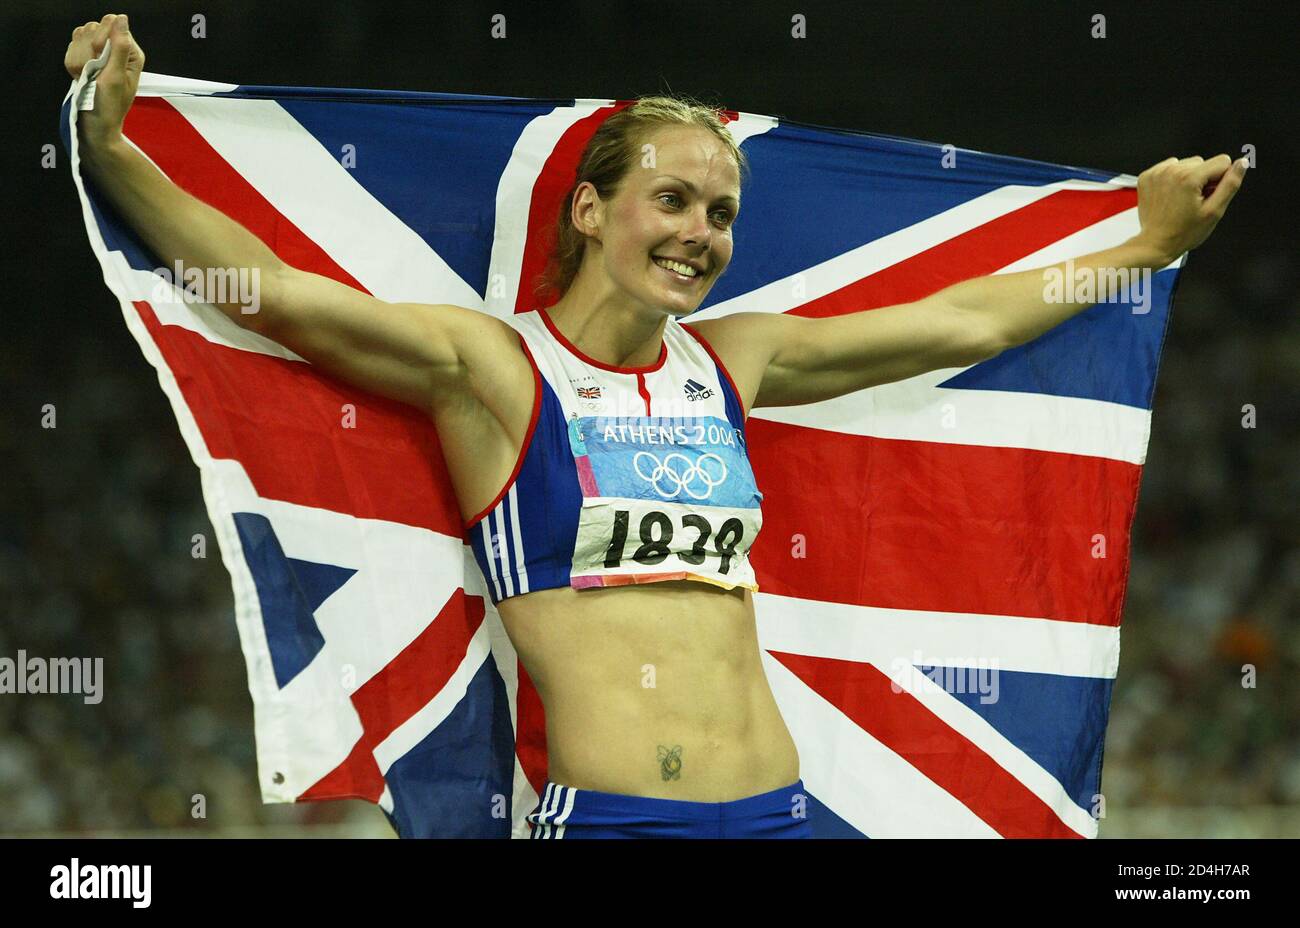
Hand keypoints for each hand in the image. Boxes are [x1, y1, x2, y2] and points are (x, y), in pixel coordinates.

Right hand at [64, 13, 144, 148]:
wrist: (94, 127)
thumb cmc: (109, 107)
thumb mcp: (116, 77)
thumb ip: (120, 47)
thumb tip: (122, 19)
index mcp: (130, 53)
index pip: (111, 22)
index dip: (101, 37)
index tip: (99, 56)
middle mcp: (116, 50)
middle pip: (92, 27)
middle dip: (88, 50)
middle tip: (93, 71)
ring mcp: (99, 54)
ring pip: (79, 36)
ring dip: (79, 58)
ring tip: (87, 77)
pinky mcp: (85, 59)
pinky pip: (71, 48)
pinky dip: (72, 64)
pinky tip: (80, 78)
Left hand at [1131, 154, 1247, 263]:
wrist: (1155, 243)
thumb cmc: (1183, 233)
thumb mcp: (1214, 211)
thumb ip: (1231, 184)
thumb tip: (1242, 163)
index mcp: (1188, 178)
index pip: (1223, 161)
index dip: (1220, 180)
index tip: (1209, 195)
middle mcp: (1171, 171)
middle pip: (1203, 161)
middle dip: (1203, 179)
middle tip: (1194, 200)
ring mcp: (1156, 173)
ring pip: (1187, 163)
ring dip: (1188, 177)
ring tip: (1182, 199)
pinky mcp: (1147, 176)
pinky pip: (1169, 167)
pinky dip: (1173, 178)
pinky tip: (1171, 195)